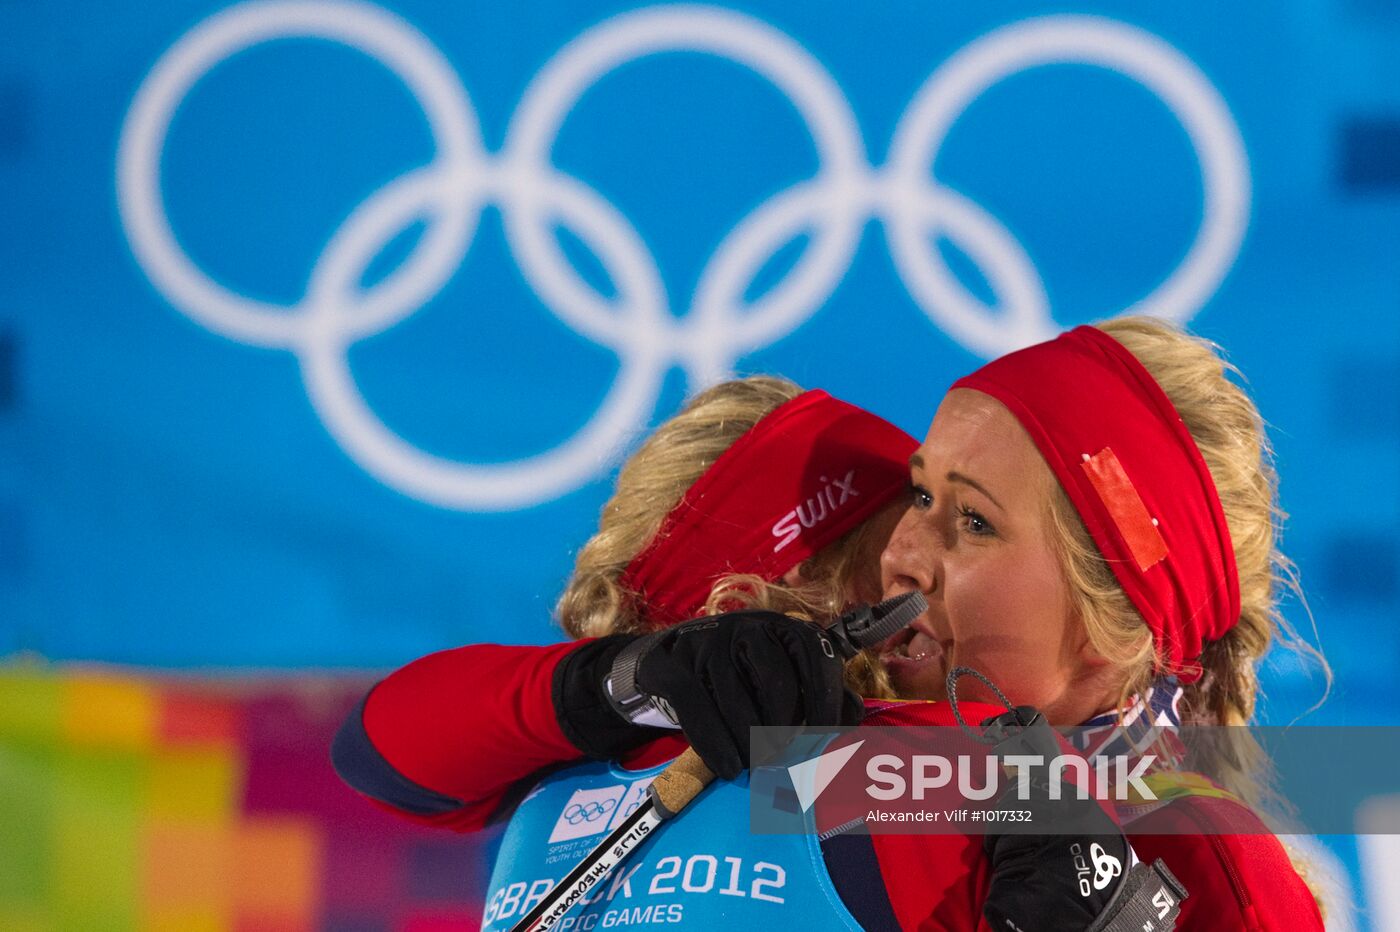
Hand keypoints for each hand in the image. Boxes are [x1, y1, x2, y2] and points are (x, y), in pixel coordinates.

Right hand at [629, 612, 864, 778]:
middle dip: (784, 728)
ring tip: (755, 766)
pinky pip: (698, 709)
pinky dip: (717, 745)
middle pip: (777, 681)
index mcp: (780, 628)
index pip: (815, 654)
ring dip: (750, 744)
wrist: (665, 661)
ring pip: (738, 701)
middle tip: (782, 758)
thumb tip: (854, 715)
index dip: (825, 698)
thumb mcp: (778, 675)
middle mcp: (745, 627)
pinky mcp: (672, 665)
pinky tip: (729, 768)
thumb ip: (819, 692)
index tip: (826, 737)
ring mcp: (707, 644)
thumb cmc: (737, 676)